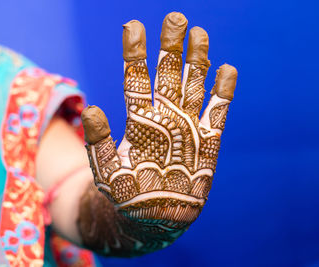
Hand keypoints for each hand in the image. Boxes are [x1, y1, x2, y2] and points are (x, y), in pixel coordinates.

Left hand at [81, 12, 236, 231]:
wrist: (153, 216)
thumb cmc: (126, 194)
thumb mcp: (106, 170)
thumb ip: (100, 141)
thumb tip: (91, 109)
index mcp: (139, 120)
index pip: (137, 79)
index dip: (135, 53)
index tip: (132, 26)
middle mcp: (164, 117)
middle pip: (168, 75)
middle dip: (170, 47)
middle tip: (174, 18)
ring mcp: (186, 128)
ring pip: (193, 87)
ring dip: (197, 61)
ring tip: (199, 33)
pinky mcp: (208, 143)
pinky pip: (218, 113)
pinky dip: (223, 93)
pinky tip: (227, 70)